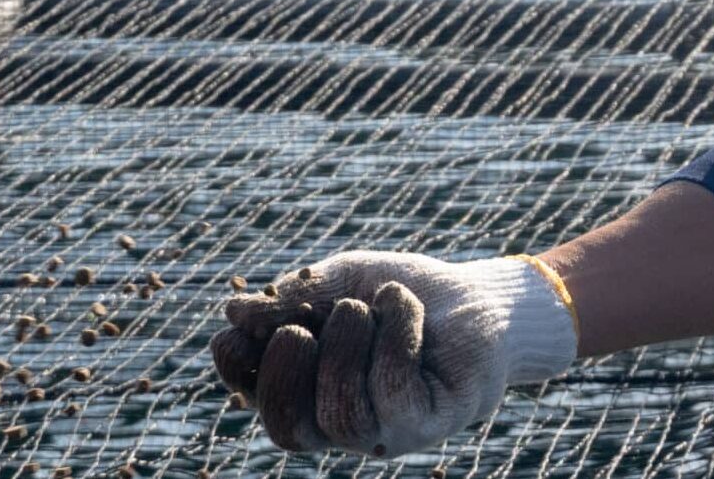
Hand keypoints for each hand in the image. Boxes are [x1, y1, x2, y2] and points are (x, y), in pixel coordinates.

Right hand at [210, 251, 577, 455]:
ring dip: (345, 347)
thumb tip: (233, 311)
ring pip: (341, 414)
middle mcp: (346, 423)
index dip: (239, 373)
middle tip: (299, 328)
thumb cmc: (406, 293)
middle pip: (289, 429)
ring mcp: (388, 430)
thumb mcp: (343, 282)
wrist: (480, 295)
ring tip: (365, 307)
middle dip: (283, 374)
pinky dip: (391, 334)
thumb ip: (293, 298)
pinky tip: (400, 304)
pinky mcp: (429, 422)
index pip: (262, 404)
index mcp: (316, 393)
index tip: (237, 330)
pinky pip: (392, 392)